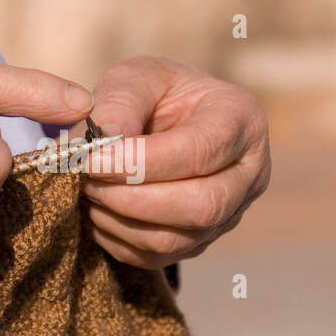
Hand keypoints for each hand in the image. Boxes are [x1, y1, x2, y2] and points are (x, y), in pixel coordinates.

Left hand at [81, 57, 269, 268]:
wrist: (160, 121)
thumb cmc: (152, 93)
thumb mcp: (135, 77)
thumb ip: (118, 104)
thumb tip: (100, 146)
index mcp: (241, 119)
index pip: (201, 151)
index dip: (142, 161)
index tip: (91, 159)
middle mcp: (249, 174)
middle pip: (202, 206)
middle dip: (133, 198)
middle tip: (87, 180)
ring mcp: (228, 216)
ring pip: (175, 239)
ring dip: (120, 220)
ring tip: (87, 191)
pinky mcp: (199, 243)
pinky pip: (156, 257)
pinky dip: (117, 239)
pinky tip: (98, 210)